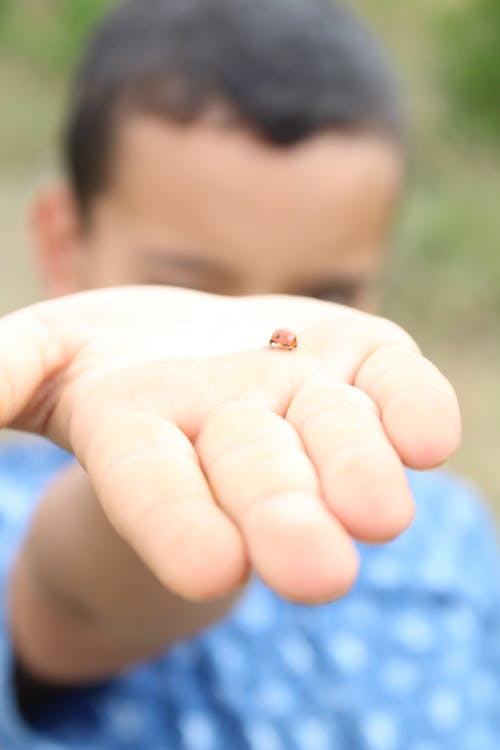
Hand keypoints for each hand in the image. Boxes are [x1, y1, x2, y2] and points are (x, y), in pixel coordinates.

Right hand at [0, 286, 459, 603]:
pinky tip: (427, 435)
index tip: (211, 568)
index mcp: (144, 434)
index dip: (176, 522)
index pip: (153, 485)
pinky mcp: (364, 360)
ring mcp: (306, 394)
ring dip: (357, 469)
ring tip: (382, 515)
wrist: (199, 348)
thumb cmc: (109, 360)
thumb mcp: (44, 355)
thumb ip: (8, 372)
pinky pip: (397, 383)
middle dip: (283, 518)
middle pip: (257, 474)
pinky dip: (416, 406)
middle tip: (318, 574)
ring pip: (336, 434)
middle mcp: (233, 427)